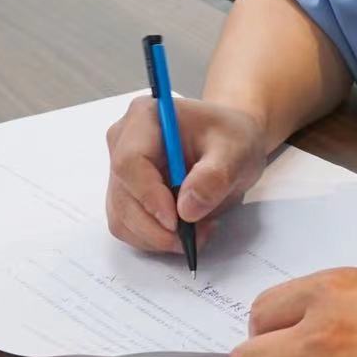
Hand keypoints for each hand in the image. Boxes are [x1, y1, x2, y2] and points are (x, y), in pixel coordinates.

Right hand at [105, 96, 267, 255]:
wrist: (228, 145)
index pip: (130, 162)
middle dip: (158, 227)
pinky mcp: (125, 195)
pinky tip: (185, 229)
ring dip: (158, 237)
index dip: (149, 196)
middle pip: (123, 196)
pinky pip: (129, 227)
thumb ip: (214, 177)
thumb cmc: (230, 138)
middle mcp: (122, 142)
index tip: (177, 222)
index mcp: (144, 117)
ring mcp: (120, 171)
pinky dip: (156, 238)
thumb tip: (186, 210)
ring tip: (200, 230)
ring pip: (122, 218)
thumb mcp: (236, 151)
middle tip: (198, 236)